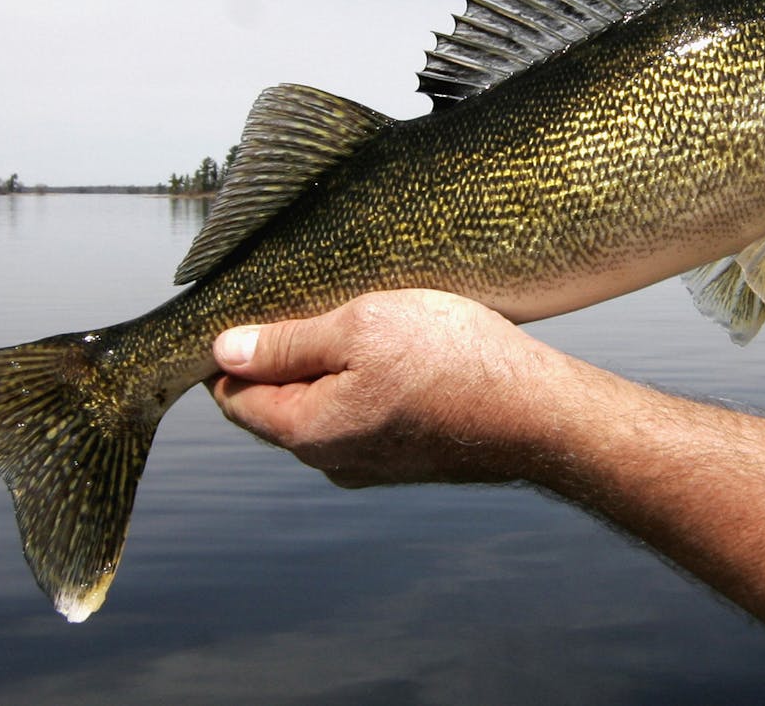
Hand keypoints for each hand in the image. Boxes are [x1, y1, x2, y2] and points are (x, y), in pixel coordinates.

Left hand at [211, 289, 568, 487]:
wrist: (541, 414)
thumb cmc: (453, 362)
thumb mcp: (360, 327)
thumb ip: (287, 342)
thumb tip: (224, 350)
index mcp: (307, 432)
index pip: (233, 396)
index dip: (231, 351)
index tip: (251, 308)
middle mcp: (332, 459)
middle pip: (278, 402)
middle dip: (286, 355)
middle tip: (316, 301)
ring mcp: (373, 463)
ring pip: (326, 405)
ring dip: (333, 365)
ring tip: (366, 321)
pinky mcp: (408, 455)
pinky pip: (365, 413)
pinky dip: (369, 380)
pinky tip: (399, 351)